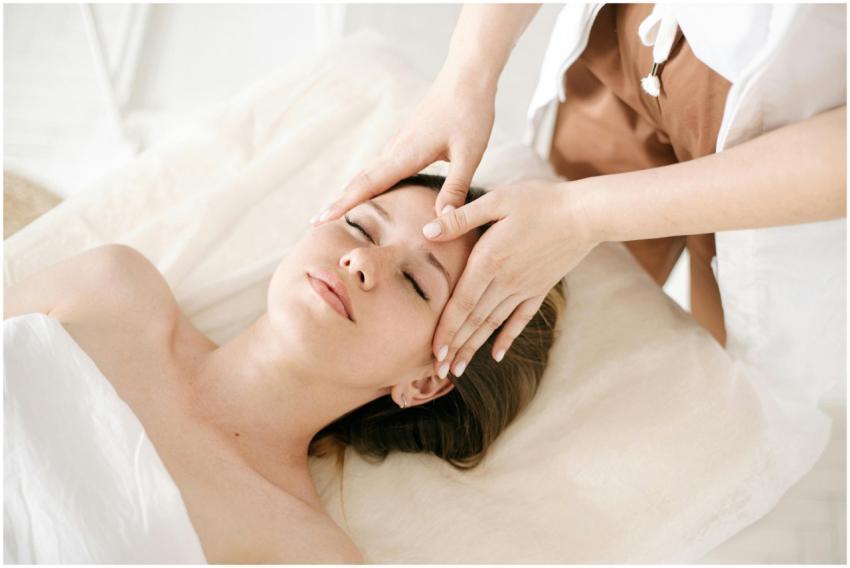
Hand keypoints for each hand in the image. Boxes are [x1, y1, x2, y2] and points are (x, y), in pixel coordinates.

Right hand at [311, 64, 495, 225]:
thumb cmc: (469, 114)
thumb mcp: (469, 155)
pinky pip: (380, 165)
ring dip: (350, 192)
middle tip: (315, 223)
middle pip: (360, 180)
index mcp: (405, 154)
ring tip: (336, 210)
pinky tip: (369, 188)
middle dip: (338, 202)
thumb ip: (454, 189)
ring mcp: (398, 143)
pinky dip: (366, 180)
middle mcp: (395, 149)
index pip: (367, 185)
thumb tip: (440, 223)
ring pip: (368, 172)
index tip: (321, 220)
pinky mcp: (406, 140)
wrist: (466, 77)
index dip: (344, 205)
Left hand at [423, 178, 597, 377]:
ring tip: (458, 369)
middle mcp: (505, 281)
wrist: (586, 213)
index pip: (462, 303)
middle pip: (474, 321)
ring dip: (474, 348)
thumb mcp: (496, 201)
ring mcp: (524, 288)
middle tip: (437, 371)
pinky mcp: (540, 288)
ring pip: (493, 324)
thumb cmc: (539, 200)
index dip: (446, 330)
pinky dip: (506, 338)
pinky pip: (520, 319)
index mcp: (489, 261)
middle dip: (455, 348)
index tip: (433, 352)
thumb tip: (427, 231)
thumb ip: (461, 218)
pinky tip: (496, 354)